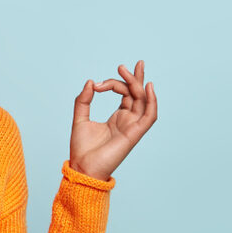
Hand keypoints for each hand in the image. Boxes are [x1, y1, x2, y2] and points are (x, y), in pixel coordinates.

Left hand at [69, 60, 156, 180]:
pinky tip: (148, 87)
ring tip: (127, 70)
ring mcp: (132, 127)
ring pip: (142, 101)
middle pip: (136, 95)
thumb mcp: (79, 119)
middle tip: (122, 65)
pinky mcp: (134, 134)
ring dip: (137, 85)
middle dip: (133, 78)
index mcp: (117, 118)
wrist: (82, 167)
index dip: (113, 83)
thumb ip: (84, 100)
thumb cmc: (81, 148)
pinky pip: (149, 116)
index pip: (124, 94)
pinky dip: (152, 102)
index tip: (96, 85)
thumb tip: (90, 82)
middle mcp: (128, 121)